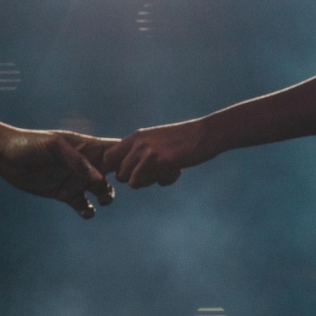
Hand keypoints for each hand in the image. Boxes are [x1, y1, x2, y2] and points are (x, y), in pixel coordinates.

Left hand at [0, 120, 117, 218]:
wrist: (4, 156)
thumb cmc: (29, 144)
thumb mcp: (54, 146)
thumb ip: (77, 160)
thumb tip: (100, 178)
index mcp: (87, 147)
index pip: (115, 149)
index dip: (128, 158)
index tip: (133, 169)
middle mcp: (86, 164)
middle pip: (114, 172)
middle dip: (122, 180)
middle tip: (116, 185)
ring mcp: (76, 179)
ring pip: (102, 190)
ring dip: (107, 196)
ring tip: (101, 199)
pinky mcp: (64, 194)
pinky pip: (84, 206)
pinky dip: (89, 211)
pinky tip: (85, 211)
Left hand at [101, 119, 216, 188]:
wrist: (206, 133)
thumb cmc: (183, 138)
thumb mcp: (156, 139)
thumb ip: (140, 151)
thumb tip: (126, 172)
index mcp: (136, 137)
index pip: (108, 157)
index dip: (115, 169)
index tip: (130, 174)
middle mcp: (139, 144)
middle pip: (121, 175)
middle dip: (135, 180)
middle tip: (154, 174)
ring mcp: (150, 152)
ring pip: (133, 182)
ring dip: (149, 182)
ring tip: (164, 172)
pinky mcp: (164, 161)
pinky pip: (156, 182)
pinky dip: (167, 181)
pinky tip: (177, 170)